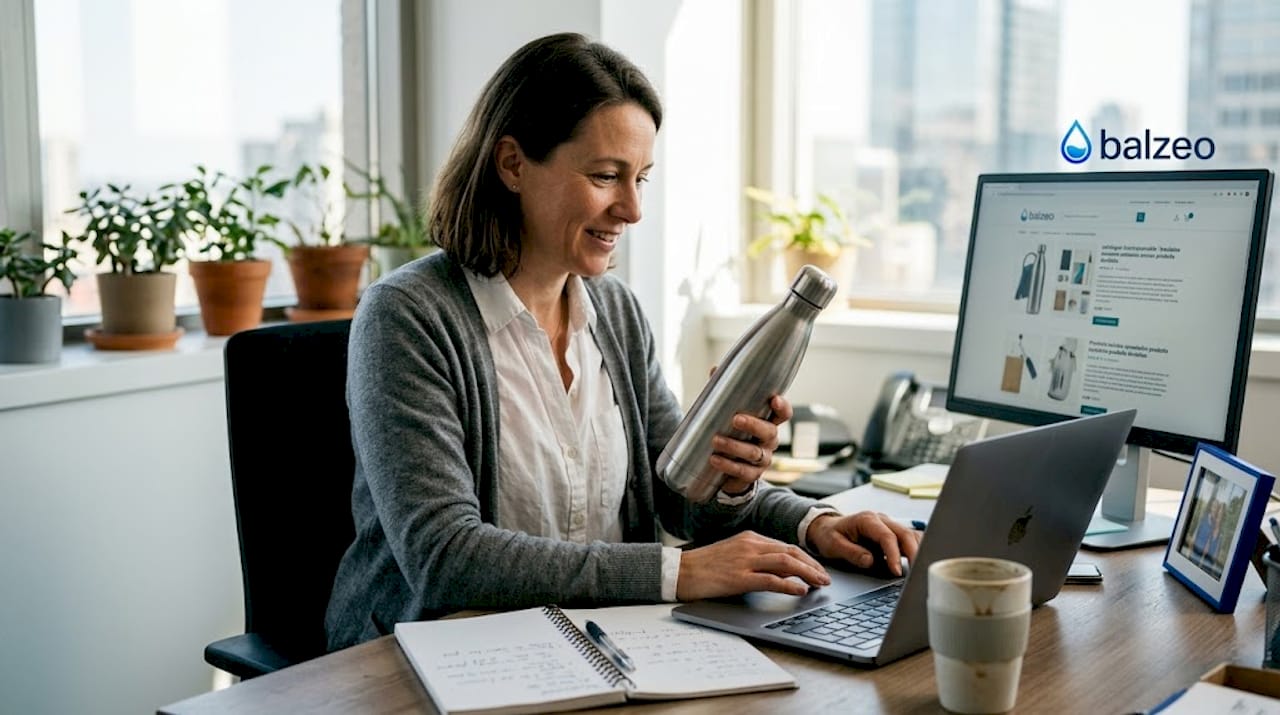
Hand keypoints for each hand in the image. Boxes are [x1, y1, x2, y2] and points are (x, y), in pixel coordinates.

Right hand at [676, 530, 830, 599]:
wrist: (680, 571)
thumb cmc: (705, 566)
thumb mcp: (734, 554)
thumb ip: (756, 558)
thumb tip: (782, 571)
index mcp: (750, 538)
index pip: (786, 546)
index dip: (806, 559)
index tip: (817, 569)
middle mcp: (750, 545)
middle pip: (791, 551)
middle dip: (812, 565)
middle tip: (826, 578)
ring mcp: (745, 560)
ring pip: (786, 562)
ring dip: (808, 573)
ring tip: (820, 583)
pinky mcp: (739, 577)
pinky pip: (770, 579)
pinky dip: (789, 584)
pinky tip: (800, 590)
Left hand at [708, 394, 793, 494]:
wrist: (726, 467)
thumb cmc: (731, 433)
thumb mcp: (727, 413)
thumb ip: (723, 393)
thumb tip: (715, 369)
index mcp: (767, 422)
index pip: (783, 414)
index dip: (782, 407)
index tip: (774, 399)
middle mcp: (769, 441)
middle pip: (769, 432)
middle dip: (753, 425)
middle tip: (735, 419)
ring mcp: (762, 459)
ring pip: (754, 453)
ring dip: (734, 446)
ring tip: (715, 440)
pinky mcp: (751, 475)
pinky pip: (743, 471)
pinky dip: (728, 465)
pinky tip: (714, 459)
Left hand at [805, 511, 922, 576]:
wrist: (828, 527)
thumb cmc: (830, 535)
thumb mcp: (833, 545)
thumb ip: (852, 553)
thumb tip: (870, 561)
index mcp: (866, 520)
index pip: (887, 536)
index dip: (894, 554)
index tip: (896, 571)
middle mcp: (881, 520)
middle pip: (905, 534)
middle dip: (914, 554)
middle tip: (916, 574)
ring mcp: (889, 525)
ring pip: (911, 535)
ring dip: (919, 551)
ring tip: (921, 570)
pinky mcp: (893, 533)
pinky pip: (910, 539)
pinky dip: (917, 549)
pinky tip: (920, 562)